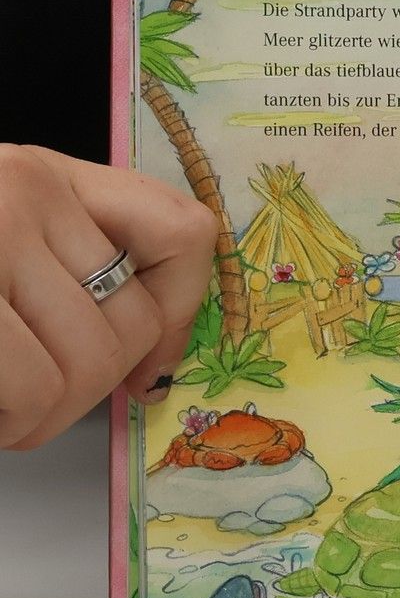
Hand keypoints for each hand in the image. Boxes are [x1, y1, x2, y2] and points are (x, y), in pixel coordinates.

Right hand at [0, 145, 216, 448]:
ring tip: (2, 406)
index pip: (183, 233)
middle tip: (34, 403)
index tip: (147, 370)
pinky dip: (11, 421)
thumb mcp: (5, 241)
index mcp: (48, 176)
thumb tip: (151, 366)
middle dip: (89, 389)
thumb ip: (73, 270)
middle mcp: (28, 190)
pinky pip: (33, 387)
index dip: (180, 316)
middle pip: (134, 321)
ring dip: (41, 415)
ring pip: (89, 363)